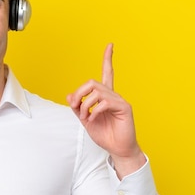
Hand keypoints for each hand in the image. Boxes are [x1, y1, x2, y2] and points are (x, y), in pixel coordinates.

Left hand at [66, 43, 144, 176]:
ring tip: (86, 117)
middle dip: (79, 93)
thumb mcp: (85, 120)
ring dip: (85, 105)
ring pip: (96, 92)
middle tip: (74, 107)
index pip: (107, 73)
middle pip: (92, 83)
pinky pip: (104, 103)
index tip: (110, 45)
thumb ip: (78, 107)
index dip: (108, 59)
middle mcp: (113, 95)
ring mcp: (119, 100)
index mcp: (105, 96)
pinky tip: (93, 119)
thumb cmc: (105, 135)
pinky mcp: (124, 107)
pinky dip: (94, 111)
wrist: (117, 149)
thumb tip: (69, 95)